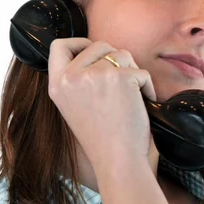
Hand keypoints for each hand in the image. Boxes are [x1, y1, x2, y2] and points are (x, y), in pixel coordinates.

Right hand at [47, 38, 156, 171]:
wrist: (117, 160)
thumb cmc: (102, 137)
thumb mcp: (74, 105)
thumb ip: (77, 79)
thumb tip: (94, 52)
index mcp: (57, 84)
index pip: (59, 45)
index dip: (78, 43)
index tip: (94, 53)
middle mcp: (72, 76)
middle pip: (98, 45)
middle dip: (114, 60)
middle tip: (120, 87)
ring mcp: (96, 74)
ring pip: (122, 55)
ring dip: (132, 73)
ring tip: (129, 100)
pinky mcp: (120, 77)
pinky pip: (141, 72)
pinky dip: (146, 87)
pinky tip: (141, 106)